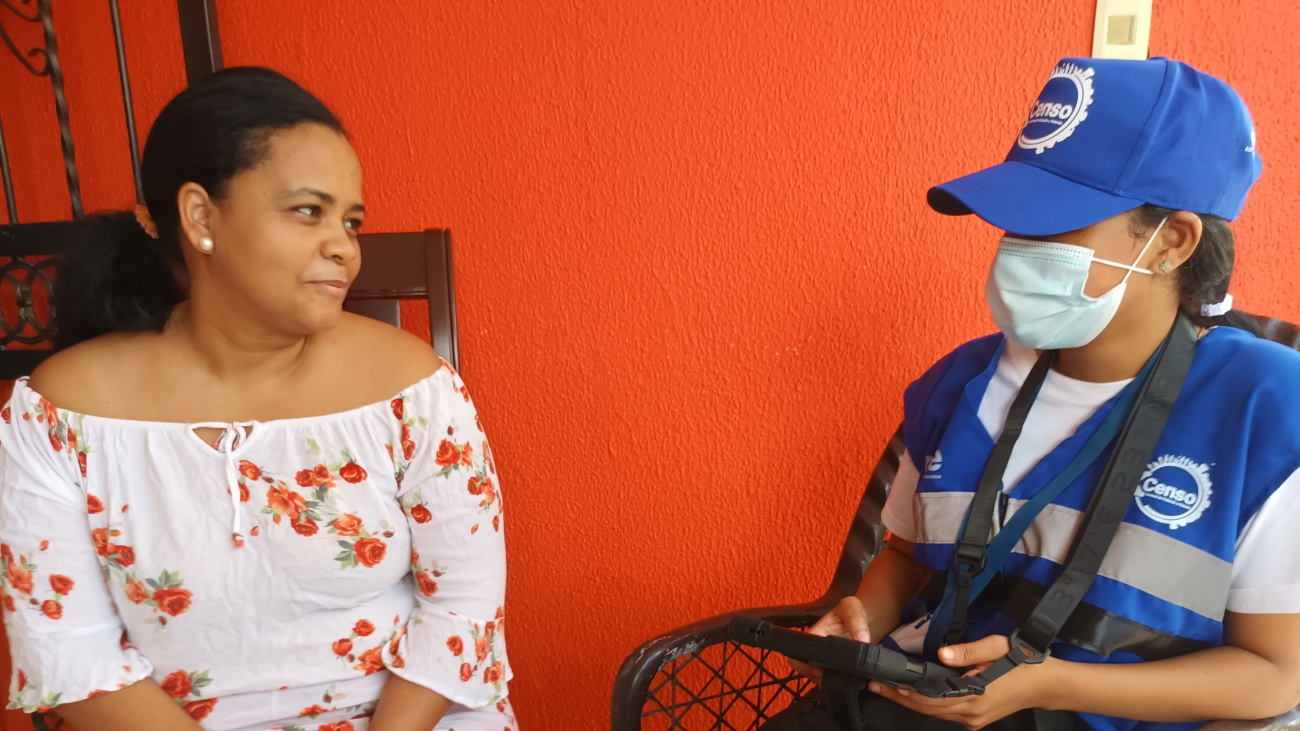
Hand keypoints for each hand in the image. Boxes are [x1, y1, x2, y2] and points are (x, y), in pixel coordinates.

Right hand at [786, 596, 871, 684]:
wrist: (865, 619)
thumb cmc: (853, 611)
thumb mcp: (852, 608)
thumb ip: (856, 621)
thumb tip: (861, 639)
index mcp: (816, 634)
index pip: (799, 652)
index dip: (804, 664)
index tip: (818, 670)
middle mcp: (818, 649)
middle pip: (807, 670)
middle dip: (817, 678)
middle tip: (832, 679)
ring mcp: (827, 660)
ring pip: (820, 678)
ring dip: (830, 682)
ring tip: (846, 681)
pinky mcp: (838, 668)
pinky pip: (834, 680)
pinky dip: (842, 684)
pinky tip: (854, 681)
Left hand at [866, 635, 1060, 729]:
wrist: (1046, 685)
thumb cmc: (1023, 661)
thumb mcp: (996, 647)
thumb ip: (968, 651)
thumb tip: (941, 655)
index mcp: (974, 696)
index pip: (929, 698)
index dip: (904, 693)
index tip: (884, 683)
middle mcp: (971, 713)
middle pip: (927, 709)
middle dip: (900, 697)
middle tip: (876, 685)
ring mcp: (973, 719)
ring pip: (935, 713)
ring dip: (911, 701)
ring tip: (888, 689)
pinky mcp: (976, 719)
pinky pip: (945, 713)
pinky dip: (927, 704)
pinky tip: (914, 693)